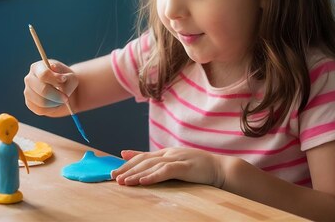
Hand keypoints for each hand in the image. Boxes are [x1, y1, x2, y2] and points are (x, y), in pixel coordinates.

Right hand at [23, 60, 77, 115]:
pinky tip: (55, 103)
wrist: (62, 90)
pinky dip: (51, 109)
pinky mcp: (29, 104)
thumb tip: (61, 79)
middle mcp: (29, 78)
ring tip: (61, 100)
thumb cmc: (65, 81)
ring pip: (42, 102)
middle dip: (57, 96)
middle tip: (66, 98)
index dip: (55, 79)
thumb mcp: (71, 77)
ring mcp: (27, 92)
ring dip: (56, 103)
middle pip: (42, 90)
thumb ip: (67, 78)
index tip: (64, 80)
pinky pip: (41, 110)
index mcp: (38, 67)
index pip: (43, 74)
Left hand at [110, 148, 224, 186]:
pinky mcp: (185, 167)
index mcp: (167, 152)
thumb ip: (159, 161)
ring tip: (123, 181)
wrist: (221, 168)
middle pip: (143, 160)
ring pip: (151, 165)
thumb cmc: (199, 167)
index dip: (128, 163)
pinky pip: (166, 171)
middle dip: (127, 169)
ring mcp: (177, 158)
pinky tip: (143, 181)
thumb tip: (141, 159)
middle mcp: (169, 153)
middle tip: (113, 176)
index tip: (114, 169)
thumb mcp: (176, 161)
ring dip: (136, 174)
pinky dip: (153, 176)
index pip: (143, 156)